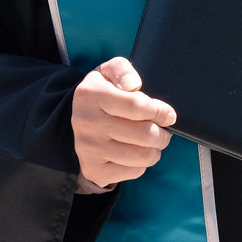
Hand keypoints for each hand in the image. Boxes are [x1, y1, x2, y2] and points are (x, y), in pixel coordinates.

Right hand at [71, 57, 175, 191]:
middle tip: (162, 130)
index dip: (159, 111)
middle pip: (145, 134)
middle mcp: (87, 123)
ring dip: (155, 149)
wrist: (73, 124)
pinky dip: (142, 164)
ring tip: (152, 142)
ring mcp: (89, 149)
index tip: (168, 115)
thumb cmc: (101, 94)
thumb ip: (122, 70)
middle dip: (162, 133)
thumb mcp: (107, 72)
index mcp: (91, 95)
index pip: (137, 106)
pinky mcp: (95, 170)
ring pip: (143, 156)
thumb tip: (133, 84)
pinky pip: (134, 171)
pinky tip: (136, 152)